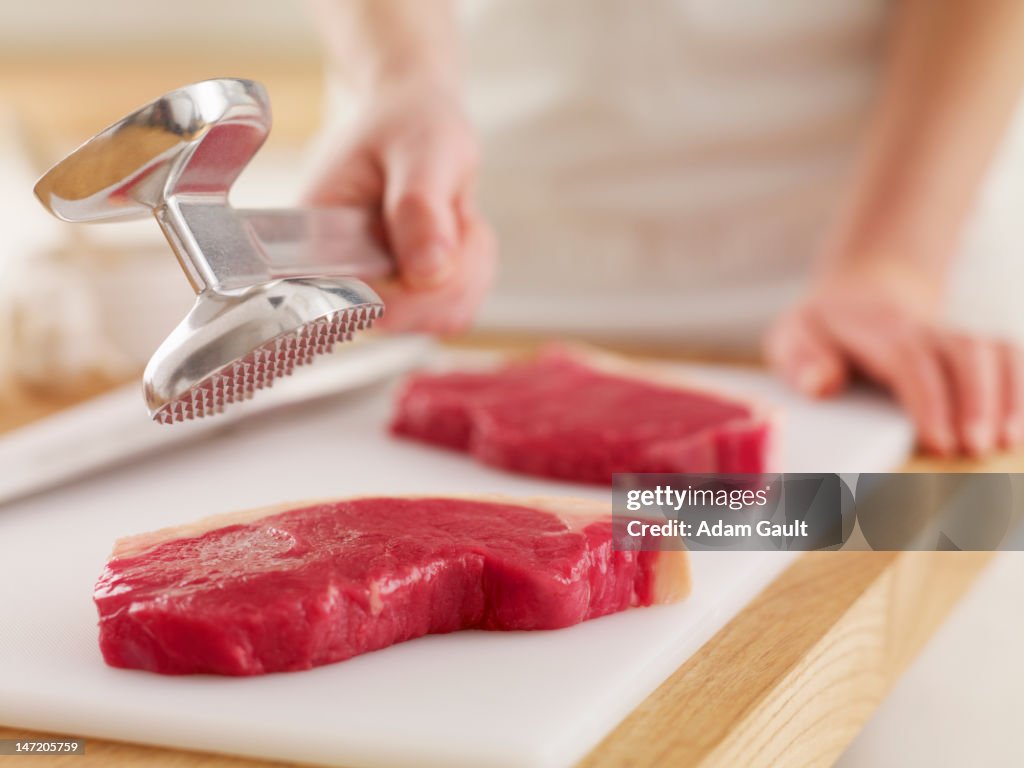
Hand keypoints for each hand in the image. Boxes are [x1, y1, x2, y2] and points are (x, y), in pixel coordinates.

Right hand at [304, 83, 495, 333]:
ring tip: (453, 214)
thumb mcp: (421, 151)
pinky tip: (458, 231)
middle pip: (411, 319)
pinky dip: (473, 271)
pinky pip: (456, 310)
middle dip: (452, 267)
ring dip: (468, 267)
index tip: (445, 225)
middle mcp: (339, 280)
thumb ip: (419, 209)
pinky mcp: (405, 299)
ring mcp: (374, 294)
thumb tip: (427, 274)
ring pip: (441, 318)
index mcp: (317, 244)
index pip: (362, 307)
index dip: (415, 288)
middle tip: (452, 209)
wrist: (412, 119)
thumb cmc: (407, 124)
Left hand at [764, 263, 1023, 455]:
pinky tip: (1022, 427)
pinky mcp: (977, 348)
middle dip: (978, 400)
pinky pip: (1012, 358)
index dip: (929, 400)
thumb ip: (801, 359)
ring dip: (1011, 395)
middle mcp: (926, 329)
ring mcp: (956, 336)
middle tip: (977, 447)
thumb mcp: (795, 334)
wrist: (863, 293)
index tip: (939, 442)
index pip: (910, 361)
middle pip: (965, 352)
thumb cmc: (825, 328)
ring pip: (997, 352)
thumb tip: (822, 385)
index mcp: (879, 331)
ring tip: (1010, 442)